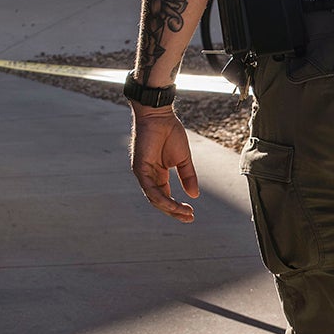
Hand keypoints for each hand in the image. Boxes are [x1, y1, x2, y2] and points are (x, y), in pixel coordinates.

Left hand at [129, 105, 198, 221]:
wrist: (159, 115)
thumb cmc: (170, 132)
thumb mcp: (183, 159)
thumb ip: (188, 176)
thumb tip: (194, 196)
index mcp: (158, 174)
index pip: (165, 196)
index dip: (177, 207)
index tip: (191, 214)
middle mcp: (149, 176)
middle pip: (159, 201)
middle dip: (174, 211)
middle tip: (189, 218)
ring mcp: (143, 173)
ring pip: (154, 198)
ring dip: (170, 208)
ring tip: (185, 213)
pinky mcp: (139, 169)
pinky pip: (150, 189)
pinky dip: (162, 199)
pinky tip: (173, 204)